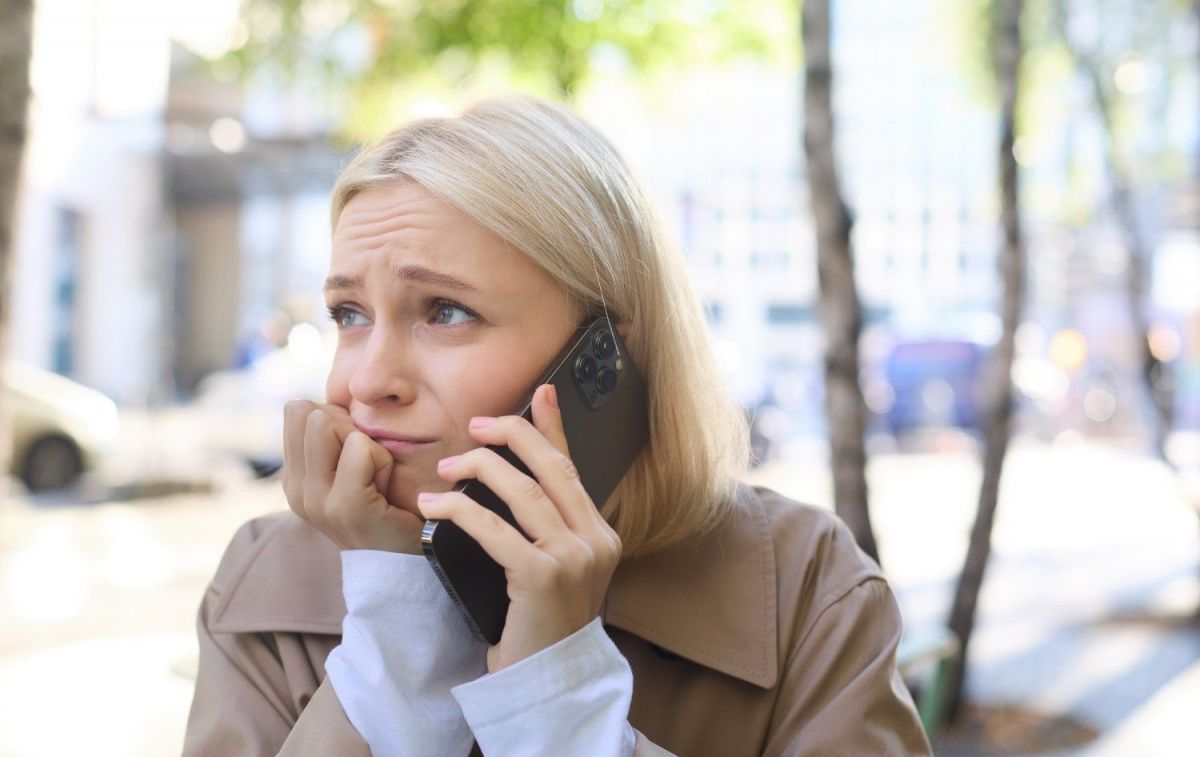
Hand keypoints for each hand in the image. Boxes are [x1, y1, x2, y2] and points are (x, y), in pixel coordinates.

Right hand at [282, 399, 424, 553]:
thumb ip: (332, 434)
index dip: (335, 419)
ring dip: (365, 443)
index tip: (353, 454)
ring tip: (376, 477)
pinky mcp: (345, 506)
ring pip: (329, 424)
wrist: (405, 559)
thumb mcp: (349, 465)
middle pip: (311, 412)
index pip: (297, 410)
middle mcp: (295, 489)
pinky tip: (386, 488)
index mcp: (293, 478)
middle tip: (368, 466)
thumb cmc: (387, 503)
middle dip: (349, 427)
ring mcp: (316, 501)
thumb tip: (330, 399)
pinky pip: (361, 447)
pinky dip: (382, 459)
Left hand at [416, 384, 622, 672]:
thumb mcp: (550, 566)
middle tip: (474, 426)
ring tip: (445, 468)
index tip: (540, 391)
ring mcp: (574, 559)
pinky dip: (459, 510)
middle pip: (551, 468)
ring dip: (477, 470)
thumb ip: (543, 524)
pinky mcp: (543, 577)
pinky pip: (495, 528)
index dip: (552, 427)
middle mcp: (595, 541)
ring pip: (522, 491)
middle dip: (510, 435)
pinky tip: (435, 505)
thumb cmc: (540, 624)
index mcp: (601, 534)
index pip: (572, 468)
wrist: (545, 680)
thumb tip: (514, 478)